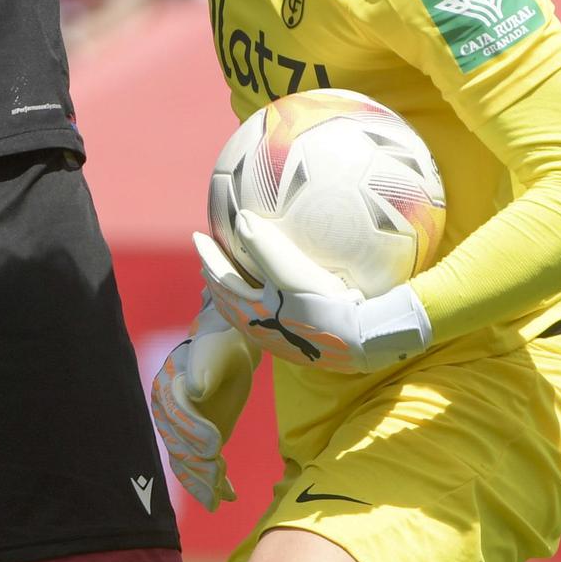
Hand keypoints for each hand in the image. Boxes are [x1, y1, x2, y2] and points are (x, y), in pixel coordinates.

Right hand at [150, 296, 256, 510]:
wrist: (228, 354)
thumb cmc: (221, 349)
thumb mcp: (215, 351)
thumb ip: (204, 368)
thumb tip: (195, 390)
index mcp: (165, 388)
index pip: (177, 414)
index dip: (194, 431)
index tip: (215, 446)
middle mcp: (167, 413)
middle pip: (179, 444)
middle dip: (198, 464)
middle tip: (218, 477)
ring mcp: (181, 432)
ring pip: (186, 462)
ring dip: (202, 482)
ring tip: (219, 498)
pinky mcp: (197, 444)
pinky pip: (200, 467)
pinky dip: (215, 485)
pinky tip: (229, 497)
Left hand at [195, 218, 431, 373]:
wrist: (362, 341)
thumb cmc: (326, 305)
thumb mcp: (292, 273)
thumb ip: (265, 246)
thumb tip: (240, 217)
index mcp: (251, 312)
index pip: (220, 278)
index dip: (208, 255)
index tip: (197, 235)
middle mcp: (259, 329)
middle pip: (226, 300)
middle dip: (214, 277)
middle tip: (206, 260)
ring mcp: (277, 339)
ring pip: (242, 314)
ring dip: (232, 294)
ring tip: (231, 279)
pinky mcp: (296, 344)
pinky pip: (263, 320)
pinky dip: (254, 304)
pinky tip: (273, 298)